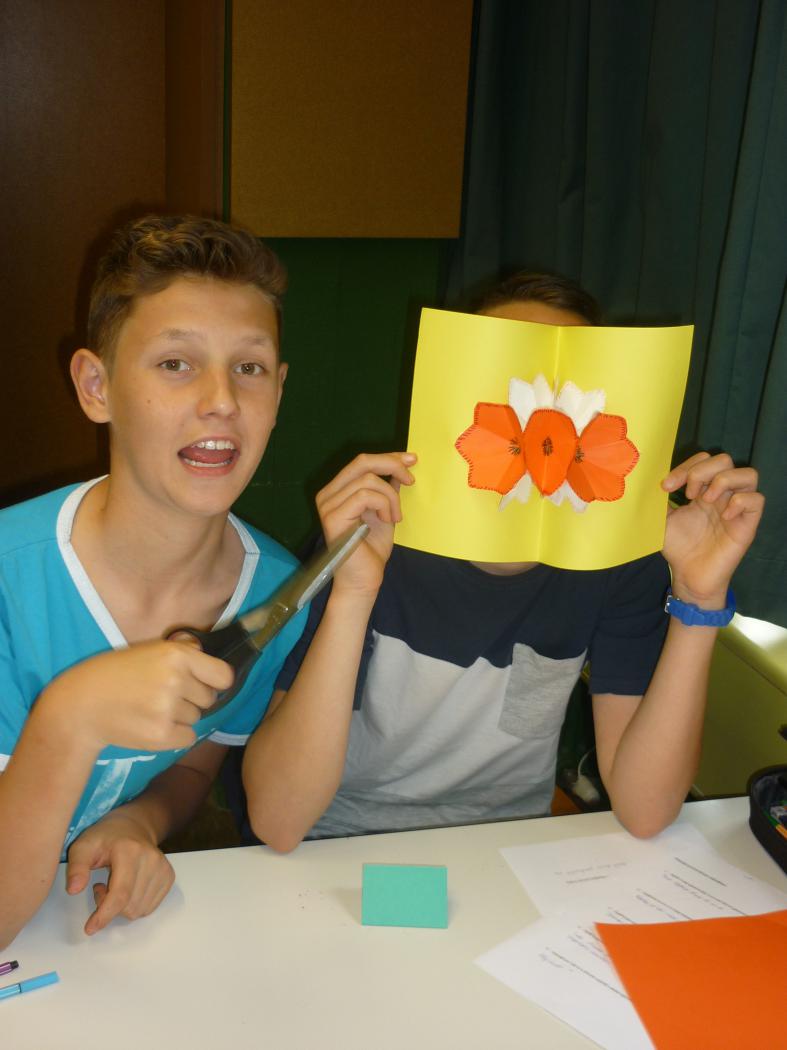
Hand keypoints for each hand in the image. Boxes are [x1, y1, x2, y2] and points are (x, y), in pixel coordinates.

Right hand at [41, 639, 234, 752]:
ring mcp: (169, 709)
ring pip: (196, 718)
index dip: (215, 681)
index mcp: (176, 655)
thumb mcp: (149, 650)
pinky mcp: (161, 735)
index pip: (223, 675)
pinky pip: (188, 737)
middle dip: (193, 698)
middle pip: (209, 698)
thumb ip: (182, 653)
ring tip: (151, 708)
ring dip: (181, 716)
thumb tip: (207, 655)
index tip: (205, 684)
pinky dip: (175, 735)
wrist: (81, 705)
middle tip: (164, 695)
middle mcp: (176, 680)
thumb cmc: (116, 674)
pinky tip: (151, 724)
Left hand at [66, 813, 174, 934]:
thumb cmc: (105, 838)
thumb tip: (73, 890)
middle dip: (109, 906)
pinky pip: (149, 908)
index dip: (105, 915)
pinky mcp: (168, 876)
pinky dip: (134, 906)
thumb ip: (76, 867)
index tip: (90, 928)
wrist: (134, 826)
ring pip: (139, 910)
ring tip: (114, 886)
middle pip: (129, 907)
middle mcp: (151, 860)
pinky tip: (128, 889)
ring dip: (122, 907)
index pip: (120, 894)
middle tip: (101, 887)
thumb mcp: (83, 846)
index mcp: (130, 851)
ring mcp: (163, 869)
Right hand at [315, 452, 416, 596]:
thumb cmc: (372, 549)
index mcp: (337, 491)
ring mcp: (328, 505)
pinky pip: (365, 495)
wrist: (364, 580)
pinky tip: (388, 520)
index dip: (388, 457)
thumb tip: (401, 466)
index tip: (411, 460)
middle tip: (410, 480)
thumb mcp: (385, 511)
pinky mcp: (333, 517)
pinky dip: (384, 505)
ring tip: (395, 516)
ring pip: (368, 480)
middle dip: (391, 465)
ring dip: (390, 497)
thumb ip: (387, 489)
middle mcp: (327, 494)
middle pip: (362, 462)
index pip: (361, 462)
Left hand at [661, 452, 763, 605]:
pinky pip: (757, 500)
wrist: (689, 576)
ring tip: (705, 500)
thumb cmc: (679, 547)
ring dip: (723, 481)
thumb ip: (658, 499)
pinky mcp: (747, 524)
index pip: (703, 460)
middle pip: (725, 460)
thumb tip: (646, 481)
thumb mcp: (662, 519)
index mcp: (703, 490)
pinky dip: (740, 502)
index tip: (667, 486)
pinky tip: (723, 515)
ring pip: (748, 474)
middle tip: (688, 494)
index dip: (686, 466)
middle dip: (702, 471)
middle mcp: (722, 495)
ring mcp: (737, 508)